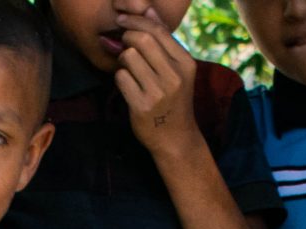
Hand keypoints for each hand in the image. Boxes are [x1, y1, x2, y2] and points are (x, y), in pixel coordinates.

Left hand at [112, 8, 197, 158]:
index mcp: (185, 63)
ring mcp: (158, 92)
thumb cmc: (173, 100)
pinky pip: (121, 78)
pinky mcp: (142, 106)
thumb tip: (148, 10)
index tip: (122, 19)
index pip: (157, 30)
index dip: (136, 21)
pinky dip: (120, 79)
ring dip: (123, 60)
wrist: (175, 138)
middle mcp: (174, 76)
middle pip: (141, 40)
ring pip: (128, 57)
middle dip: (127, 38)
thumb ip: (163, 40)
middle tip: (125, 46)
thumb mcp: (177, 70)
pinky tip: (129, 87)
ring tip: (130, 70)